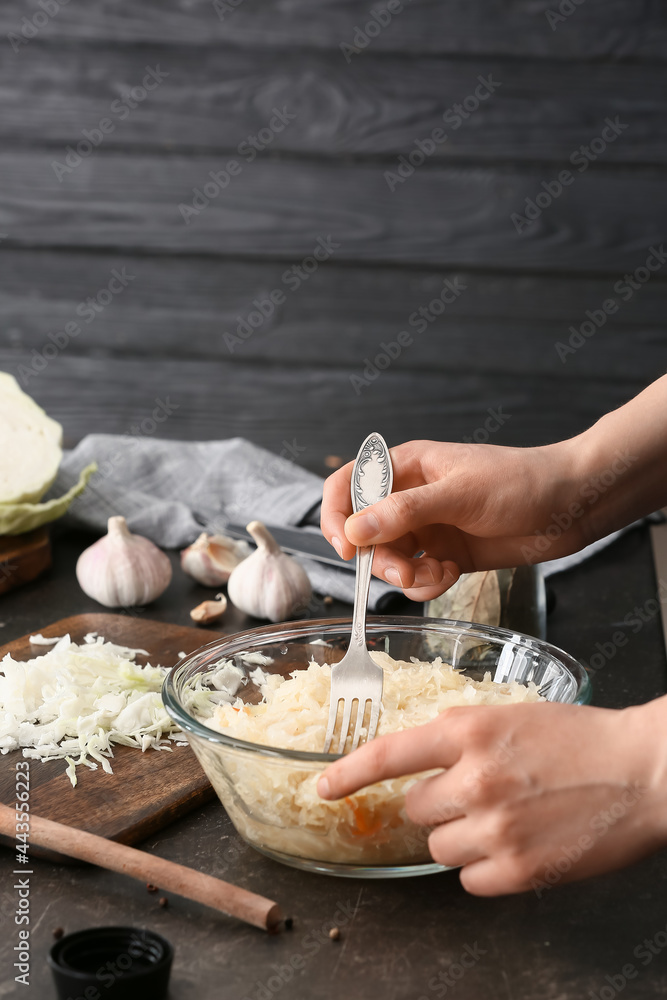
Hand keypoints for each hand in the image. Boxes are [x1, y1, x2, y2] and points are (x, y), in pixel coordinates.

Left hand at [317, 699, 666, 895]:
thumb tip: (423, 761)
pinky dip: (487, 867)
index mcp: (470, 730)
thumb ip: (463, 737)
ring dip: (462, 836)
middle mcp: (474, 777)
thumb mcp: (513, 717)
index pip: (390, 753)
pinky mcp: (517, 868)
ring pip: (438, 846)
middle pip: (415, 808)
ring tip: (507, 818)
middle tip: (482, 793)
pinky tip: (519, 844)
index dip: (349, 773)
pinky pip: (468, 878)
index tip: (324, 788)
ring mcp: (495, 826)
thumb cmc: (581, 739)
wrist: (643, 772)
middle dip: (439, 803)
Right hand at [321, 438, 587, 600]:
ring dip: (405, 576)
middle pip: (365, 533)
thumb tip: (354, 532)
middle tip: (405, 572)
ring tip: (437, 575)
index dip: (335, 515)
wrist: (570, 506)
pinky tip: (450, 576)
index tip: (346, 549)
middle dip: (380, 559)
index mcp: (406, 467)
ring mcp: (427, 528)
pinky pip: (416, 578)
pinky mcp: (445, 556)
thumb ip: (404, 513)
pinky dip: (426, 585)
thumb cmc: (519, 482)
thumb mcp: (458, 494)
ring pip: (390, 560)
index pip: (348, 485)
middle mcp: (410, 498)